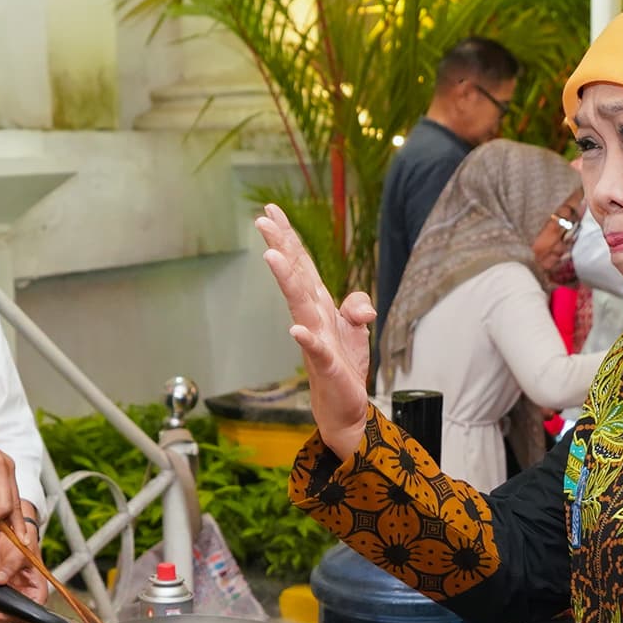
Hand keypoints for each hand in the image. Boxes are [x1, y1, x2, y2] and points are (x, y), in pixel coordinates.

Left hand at [0, 522, 52, 622]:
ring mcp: (5, 602)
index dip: (14, 617)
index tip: (0, 614)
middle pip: (9, 621)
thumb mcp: (18, 554)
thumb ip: (9, 567)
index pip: (28, 614)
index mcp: (35, 593)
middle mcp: (21, 602)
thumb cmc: (21, 546)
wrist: (8, 541)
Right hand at [254, 206, 372, 457]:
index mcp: (319, 305)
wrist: (345, 409)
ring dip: (287, 281)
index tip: (271, 212)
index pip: (303, 266)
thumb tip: (360, 303)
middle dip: (280, 248)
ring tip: (273, 257)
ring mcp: (315, 340)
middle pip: (296, 276)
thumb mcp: (356, 330)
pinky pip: (316, 350)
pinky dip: (307, 339)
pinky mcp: (326, 366)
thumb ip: (356, 306)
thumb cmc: (344, 367)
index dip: (288, 239)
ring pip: (300, 305)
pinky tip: (297, 330)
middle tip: (262, 221)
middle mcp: (312, 318)